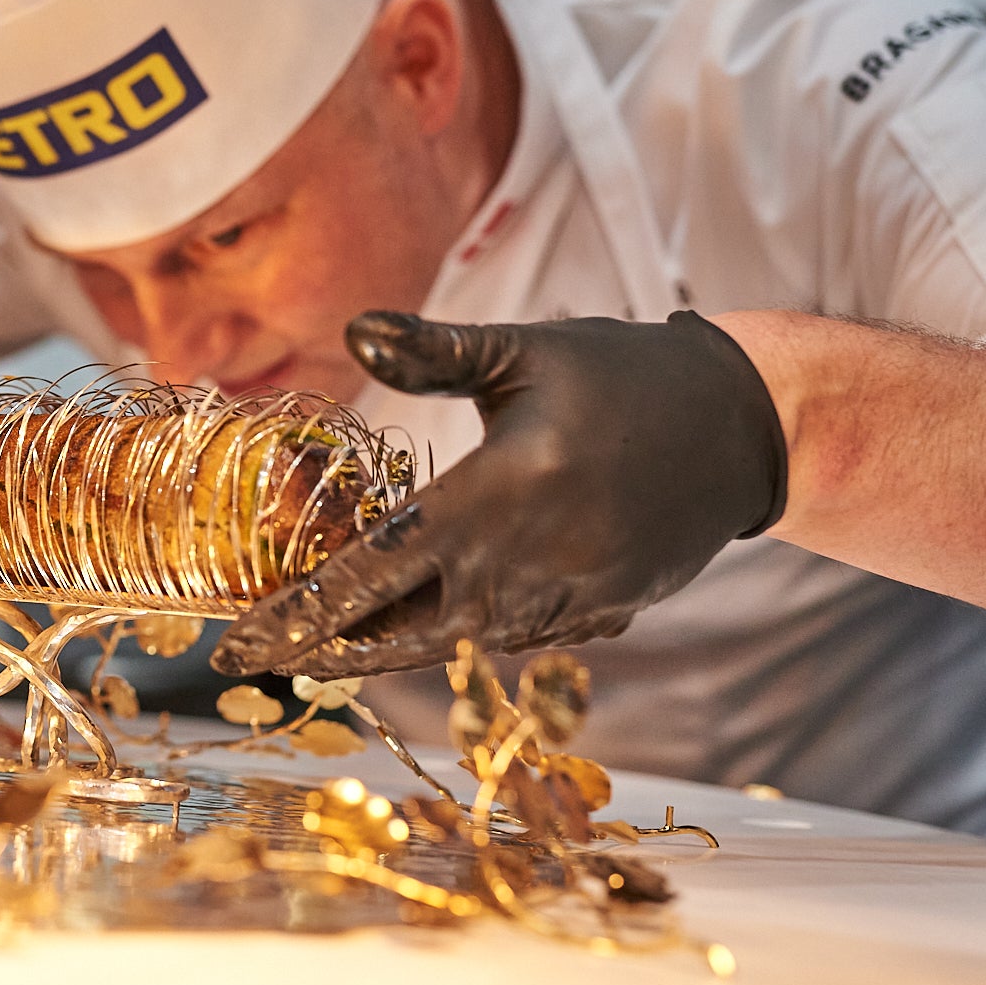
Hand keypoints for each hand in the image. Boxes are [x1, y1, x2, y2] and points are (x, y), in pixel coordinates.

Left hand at [211, 310, 785, 678]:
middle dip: (322, 648)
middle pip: (402, 628)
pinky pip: (508, 642)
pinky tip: (412, 630)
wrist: (747, 427)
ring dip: (383, 648)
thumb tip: (354, 326)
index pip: (377, 567)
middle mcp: (533, 561)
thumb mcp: (529, 349)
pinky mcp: (601, 615)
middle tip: (254, 657)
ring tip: (315, 648)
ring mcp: (572, 599)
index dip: (299, 612)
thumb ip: (435, 351)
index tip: (238, 643)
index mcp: (504, 491)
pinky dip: (453, 640)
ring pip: (453, 645)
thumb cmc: (624, 374)